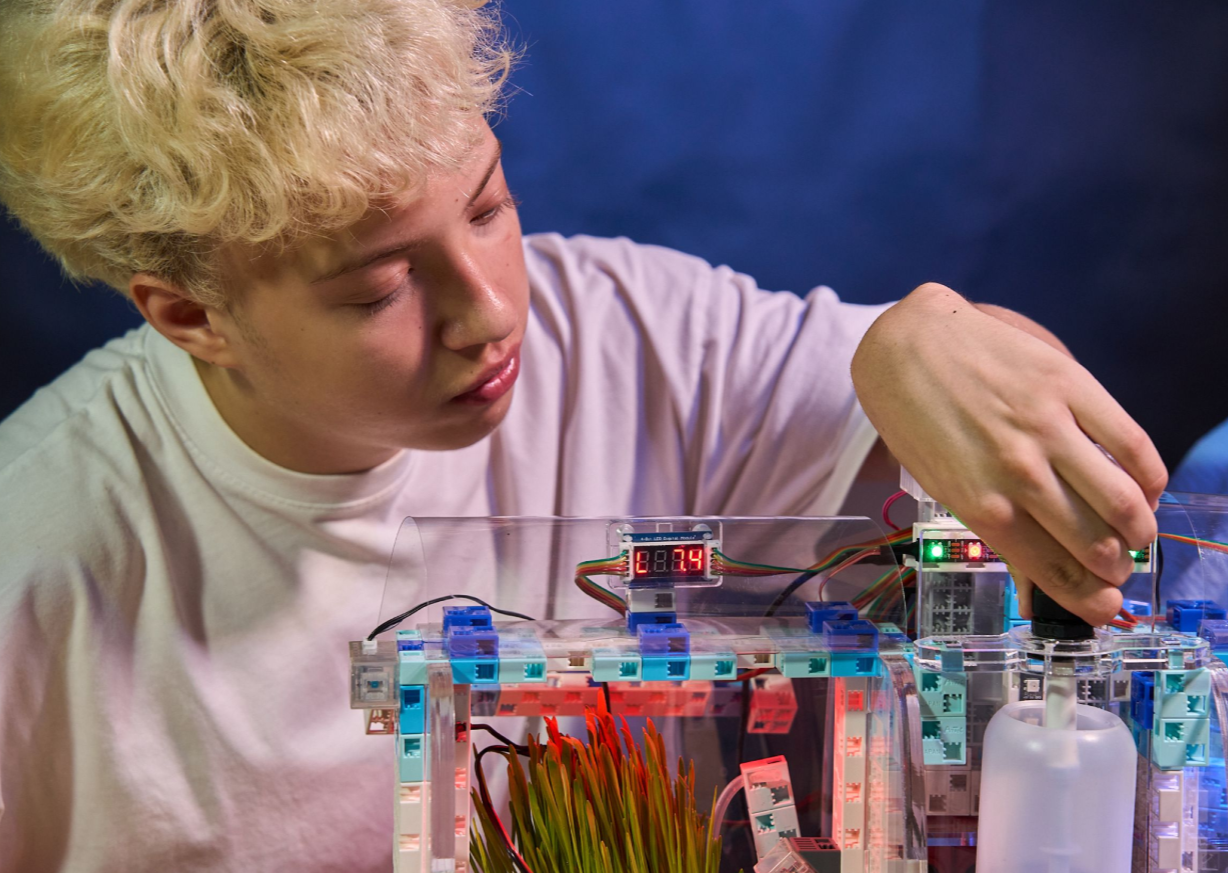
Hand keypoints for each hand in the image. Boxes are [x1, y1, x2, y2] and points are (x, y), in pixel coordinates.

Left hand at [851, 283, 1166, 625]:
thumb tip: (1037, 588)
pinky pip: (1130, 440)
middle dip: (1114, 570)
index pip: (1053, 567)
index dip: (1086, 597)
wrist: (906, 344)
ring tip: (1137, 537)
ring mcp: (1047, 424)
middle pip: (1094, 542)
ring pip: (1120, 499)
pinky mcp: (1069, 383)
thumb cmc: (916, 420)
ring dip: (1140, 531)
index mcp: (981, 503)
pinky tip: (1145, 490)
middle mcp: (1018, 470)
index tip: (1102, 607)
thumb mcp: (942, 486)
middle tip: (1117, 571)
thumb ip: (995, 529)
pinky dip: (1149, 476)